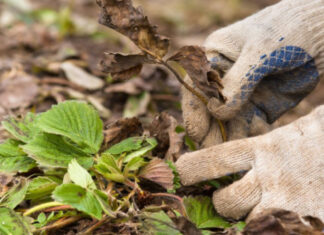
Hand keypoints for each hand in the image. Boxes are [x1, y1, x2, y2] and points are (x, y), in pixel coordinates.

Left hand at [176, 105, 323, 220]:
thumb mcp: (302, 127)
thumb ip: (271, 143)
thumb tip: (248, 152)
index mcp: (266, 148)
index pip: (216, 159)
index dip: (193, 168)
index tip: (180, 172)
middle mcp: (272, 177)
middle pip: (225, 201)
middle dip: (222, 205)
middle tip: (228, 200)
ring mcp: (289, 203)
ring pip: (246, 223)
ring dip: (245, 221)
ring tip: (256, 210)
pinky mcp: (307, 222)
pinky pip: (272, 230)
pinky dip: (266, 227)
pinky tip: (276, 219)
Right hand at [183, 0, 323, 145]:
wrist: (318, 35)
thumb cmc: (285, 31)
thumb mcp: (259, 52)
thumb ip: (237, 82)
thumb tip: (217, 112)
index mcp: (211, 62)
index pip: (195, 94)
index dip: (196, 116)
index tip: (200, 139)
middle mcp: (221, 82)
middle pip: (208, 115)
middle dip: (212, 134)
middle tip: (216, 156)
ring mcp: (240, 97)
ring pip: (227, 126)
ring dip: (231, 140)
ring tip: (238, 152)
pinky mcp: (258, 108)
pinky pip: (249, 129)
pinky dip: (251, 136)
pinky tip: (259, 135)